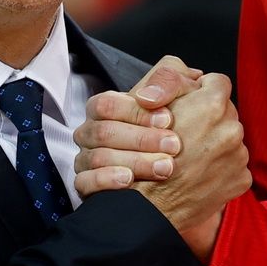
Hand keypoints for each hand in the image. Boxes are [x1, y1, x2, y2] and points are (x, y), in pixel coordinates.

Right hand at [73, 56, 205, 194]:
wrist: (181, 165)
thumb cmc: (173, 123)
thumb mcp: (178, 91)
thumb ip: (169, 79)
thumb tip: (149, 96)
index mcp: (105, 107)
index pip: (107, 105)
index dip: (136, 112)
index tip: (168, 120)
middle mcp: (91, 132)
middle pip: (103, 132)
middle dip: (141, 139)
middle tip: (173, 146)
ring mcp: (86, 160)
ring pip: (97, 158)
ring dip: (134, 162)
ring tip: (164, 167)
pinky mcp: (86, 186)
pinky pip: (85, 183)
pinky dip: (107, 181)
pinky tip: (130, 181)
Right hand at [136, 73, 249, 259]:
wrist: (148, 208)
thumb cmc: (142, 156)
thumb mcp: (147, 106)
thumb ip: (175, 85)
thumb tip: (195, 79)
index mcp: (211, 104)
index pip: (217, 82)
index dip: (200, 91)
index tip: (189, 105)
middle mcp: (231, 127)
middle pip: (225, 111)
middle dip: (208, 119)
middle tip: (185, 135)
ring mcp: (239, 155)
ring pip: (229, 139)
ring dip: (214, 144)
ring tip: (190, 158)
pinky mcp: (241, 179)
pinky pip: (233, 165)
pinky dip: (219, 169)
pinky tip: (199, 175)